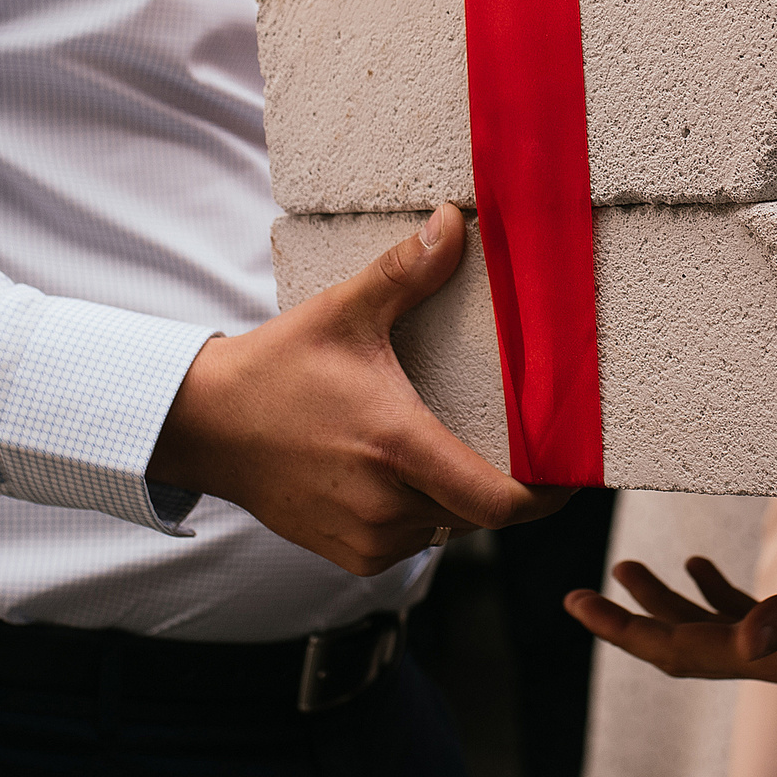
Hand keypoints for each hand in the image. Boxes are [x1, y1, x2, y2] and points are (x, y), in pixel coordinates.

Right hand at [147, 203, 569, 574]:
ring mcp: (367, 538)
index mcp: (397, 447)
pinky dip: (423, 512)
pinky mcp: (351, 555)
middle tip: (515, 443)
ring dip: (457, 494)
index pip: (498, 501)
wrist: (205, 428)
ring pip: (448, 528)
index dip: (547, 496)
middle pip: (480, 512)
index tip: (571, 473)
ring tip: (442, 444)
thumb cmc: (274, 370)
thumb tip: (454, 221)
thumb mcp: (343, 313)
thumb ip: (405, 272)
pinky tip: (403, 472)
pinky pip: (415, 541)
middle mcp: (386, 505)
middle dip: (501, 480)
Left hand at [565, 554, 776, 685]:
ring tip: (626, 570)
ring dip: (665, 603)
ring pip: (708, 628)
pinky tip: (699, 566)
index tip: (576, 605)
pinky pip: (746, 613)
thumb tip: (740, 640)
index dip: (623, 631)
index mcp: (774, 660)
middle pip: (680, 645)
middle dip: (628, 622)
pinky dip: (713, 592)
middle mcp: (774, 656)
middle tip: (578, 596)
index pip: (678, 651)